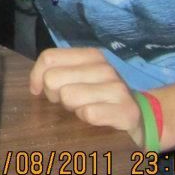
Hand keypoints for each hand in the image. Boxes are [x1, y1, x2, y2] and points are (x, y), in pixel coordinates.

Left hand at [29, 47, 143, 146]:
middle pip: (53, 79)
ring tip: (85, 108)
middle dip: (55, 95)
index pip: (49, 57)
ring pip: (68, 96)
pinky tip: (95, 118)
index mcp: (91, 55)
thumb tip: (34, 86)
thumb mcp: (79, 77)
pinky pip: (88, 113)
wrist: (140, 116)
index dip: (36, 76)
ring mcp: (117, 88)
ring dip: (72, 108)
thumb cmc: (99, 95)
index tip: (38, 90)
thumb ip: (56, 72)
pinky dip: (86, 119)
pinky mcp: (126, 110)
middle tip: (70, 101)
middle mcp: (105, 68)